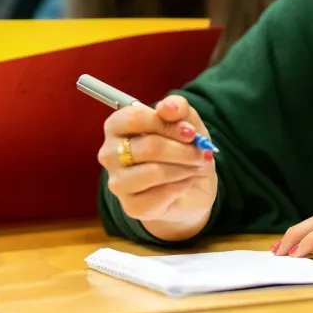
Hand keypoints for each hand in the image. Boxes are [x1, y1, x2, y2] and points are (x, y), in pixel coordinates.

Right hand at [99, 95, 216, 241]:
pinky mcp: (130, 206)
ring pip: (153, 172)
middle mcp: (110, 153)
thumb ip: (178, 108)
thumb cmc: (182, 147)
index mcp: (118, 125)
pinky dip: (181, 187)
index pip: (134, 118)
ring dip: (183, 169)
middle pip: (148, 147)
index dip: (167, 124)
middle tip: (202, 153)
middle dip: (183, 150)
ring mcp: (117, 182)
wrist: (191, 186)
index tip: (191, 132)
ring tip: (195, 167)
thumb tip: (167, 107)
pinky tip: (185, 183)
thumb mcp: (187, 121)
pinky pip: (159, 196)